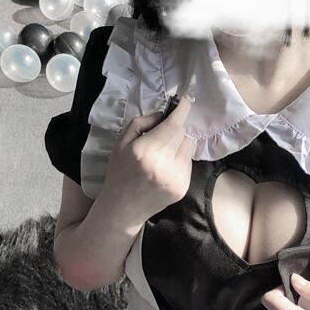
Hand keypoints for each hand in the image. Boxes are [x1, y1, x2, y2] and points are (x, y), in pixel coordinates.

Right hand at [100, 95, 196, 224]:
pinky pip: (189, 163)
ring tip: (164, 152)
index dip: (183, 110)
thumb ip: (142, 123)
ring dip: (180, 143)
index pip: (173, 125)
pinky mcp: (183, 188)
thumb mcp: (121, 142)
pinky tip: (166, 166)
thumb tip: (164, 114)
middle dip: (176, 128)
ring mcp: (175, 178)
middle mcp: (163, 164)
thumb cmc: (120, 172)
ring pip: (189, 147)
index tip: (186, 101)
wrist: (123, 208)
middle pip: (183, 134)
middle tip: (165, 132)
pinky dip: (180, 159)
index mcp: (146, 150)